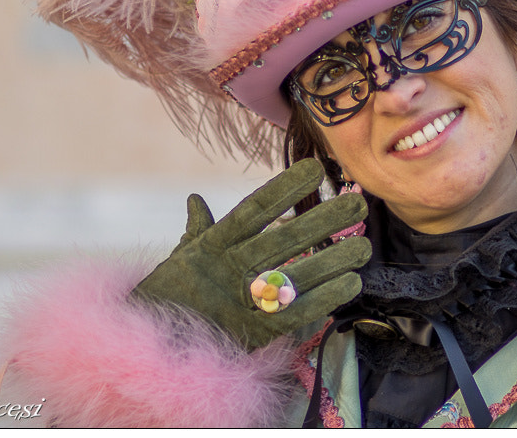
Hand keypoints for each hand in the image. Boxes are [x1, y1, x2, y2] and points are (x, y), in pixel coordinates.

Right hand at [131, 158, 371, 349]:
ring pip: (296, 275)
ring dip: (333, 260)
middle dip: (324, 220)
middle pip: (284, 239)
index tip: (314, 169)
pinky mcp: (255, 333)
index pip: (253, 210)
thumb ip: (198, 229)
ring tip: (365, 246)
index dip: (283, 189)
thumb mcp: (182, 260)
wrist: (151, 348)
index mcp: (212, 245)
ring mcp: (242, 301)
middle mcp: (229, 269)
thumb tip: (195, 200)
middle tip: (359, 202)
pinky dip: (325, 299)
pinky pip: (297, 313)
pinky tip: (351, 284)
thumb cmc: (170, 297)